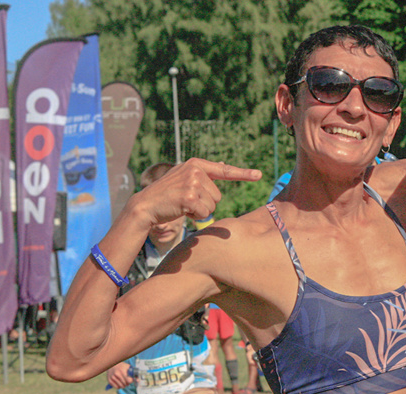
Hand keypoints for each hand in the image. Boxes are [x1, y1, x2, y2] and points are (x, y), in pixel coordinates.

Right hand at [106, 362, 133, 388]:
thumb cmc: (122, 366)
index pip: (129, 380)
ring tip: (124, 382)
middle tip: (127, 381)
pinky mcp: (109, 380)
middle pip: (125, 384)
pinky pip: (116, 387)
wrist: (112, 364)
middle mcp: (117, 374)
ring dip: (124, 385)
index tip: (131, 379)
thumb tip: (138, 381)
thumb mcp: (129, 368)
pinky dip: (119, 386)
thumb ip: (134, 374)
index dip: (131, 381)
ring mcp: (112, 377)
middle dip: (127, 383)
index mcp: (123, 370)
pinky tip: (119, 383)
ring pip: (121, 386)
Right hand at [128, 158, 261, 227]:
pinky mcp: (189, 197)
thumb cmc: (167, 194)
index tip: (259, 175)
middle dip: (205, 203)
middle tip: (186, 200)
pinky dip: (195, 216)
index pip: (224, 170)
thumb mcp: (185, 177)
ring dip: (200, 210)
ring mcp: (192, 182)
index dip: (243, 173)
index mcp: (196, 164)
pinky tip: (181, 210)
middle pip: (218, 196)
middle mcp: (195, 170)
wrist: (146, 205)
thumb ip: (205, 173)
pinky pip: (204, 213)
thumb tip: (223, 164)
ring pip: (212, 205)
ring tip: (182, 204)